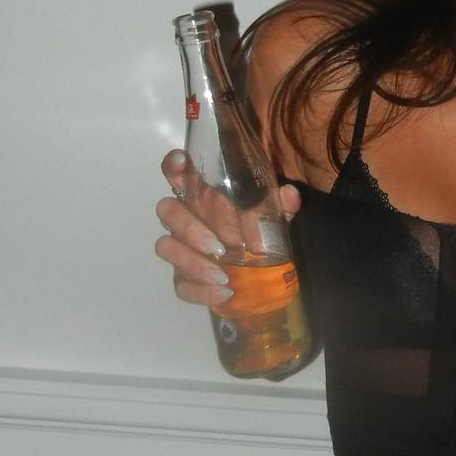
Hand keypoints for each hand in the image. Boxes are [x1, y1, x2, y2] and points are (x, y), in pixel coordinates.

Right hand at [153, 150, 302, 308]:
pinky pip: (181, 285)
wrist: (258, 278)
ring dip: (192, 262)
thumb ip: (280, 205)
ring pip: (166, 247)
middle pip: (166, 210)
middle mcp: (185, 219)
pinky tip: (225, 293)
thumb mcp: (273, 218)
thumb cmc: (256, 235)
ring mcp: (180, 249)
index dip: (173, 166)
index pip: (178, 175)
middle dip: (187, 227)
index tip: (180, 162)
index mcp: (202, 198)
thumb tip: (290, 195)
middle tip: (219, 246)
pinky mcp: (183, 278)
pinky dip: (201, 292)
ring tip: (223, 276)